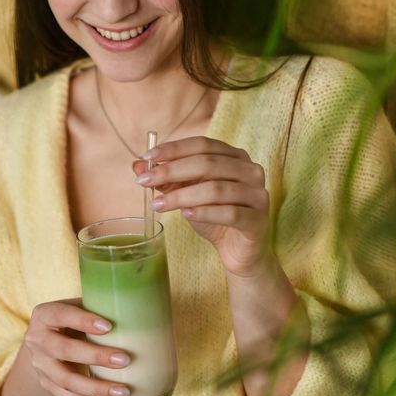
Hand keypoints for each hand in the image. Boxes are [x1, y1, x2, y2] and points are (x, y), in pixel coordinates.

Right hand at [22, 298, 132, 395]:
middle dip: (94, 357)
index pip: (61, 315)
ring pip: (68, 382)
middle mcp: (38, 342)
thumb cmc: (73, 317)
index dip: (83, 321)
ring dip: (97, 389)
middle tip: (125, 360)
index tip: (109, 326)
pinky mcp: (51, 388)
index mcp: (44, 315)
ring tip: (125, 392)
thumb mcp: (78, 305)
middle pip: (63, 351)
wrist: (46, 340)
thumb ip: (98, 304)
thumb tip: (139, 305)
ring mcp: (42, 368)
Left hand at [133, 136, 272, 277]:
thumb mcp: (188, 196)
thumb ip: (167, 180)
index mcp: (235, 157)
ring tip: (157, 205)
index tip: (147, 158)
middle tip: (144, 181)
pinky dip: (205, 213)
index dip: (174, 149)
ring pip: (216, 189)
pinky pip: (230, 213)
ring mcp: (258, 195)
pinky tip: (186, 215)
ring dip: (182, 196)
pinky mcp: (258, 220)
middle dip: (172, 171)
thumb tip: (137, 166)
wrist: (239, 251)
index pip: (203, 144)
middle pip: (208, 164)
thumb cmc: (215, 217)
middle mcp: (251, 170)